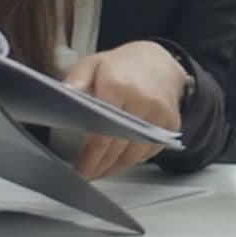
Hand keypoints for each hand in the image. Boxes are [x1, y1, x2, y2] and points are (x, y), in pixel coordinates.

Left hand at [62, 41, 184, 179]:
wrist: (159, 62)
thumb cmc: (121, 66)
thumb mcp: (92, 64)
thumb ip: (76, 78)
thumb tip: (64, 93)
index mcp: (118, 86)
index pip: (102, 133)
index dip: (89, 157)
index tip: (80, 170)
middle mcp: (143, 102)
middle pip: (118, 148)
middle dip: (100, 166)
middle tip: (88, 174)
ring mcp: (160, 114)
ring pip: (135, 154)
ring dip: (116, 166)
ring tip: (101, 170)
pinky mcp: (171, 124)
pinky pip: (150, 151)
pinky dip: (134, 158)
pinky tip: (120, 159)